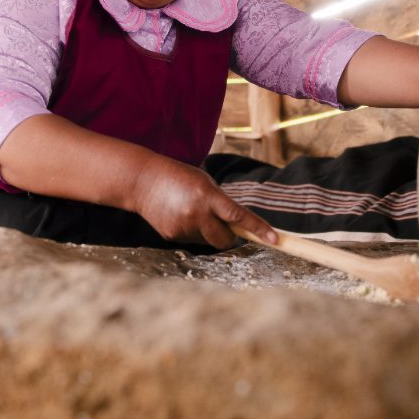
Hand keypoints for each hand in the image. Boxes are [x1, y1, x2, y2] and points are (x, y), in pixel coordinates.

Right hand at [132, 155, 278, 248]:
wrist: (143, 181)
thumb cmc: (179, 177)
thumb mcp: (204, 182)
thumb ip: (221, 203)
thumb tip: (239, 225)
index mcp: (207, 195)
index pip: (238, 216)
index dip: (258, 228)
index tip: (274, 239)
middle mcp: (196, 214)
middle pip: (225, 240)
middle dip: (231, 237)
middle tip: (228, 228)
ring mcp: (182, 227)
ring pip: (208, 241)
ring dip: (209, 232)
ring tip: (192, 212)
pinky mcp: (171, 236)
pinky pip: (192, 240)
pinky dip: (193, 232)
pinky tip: (179, 216)